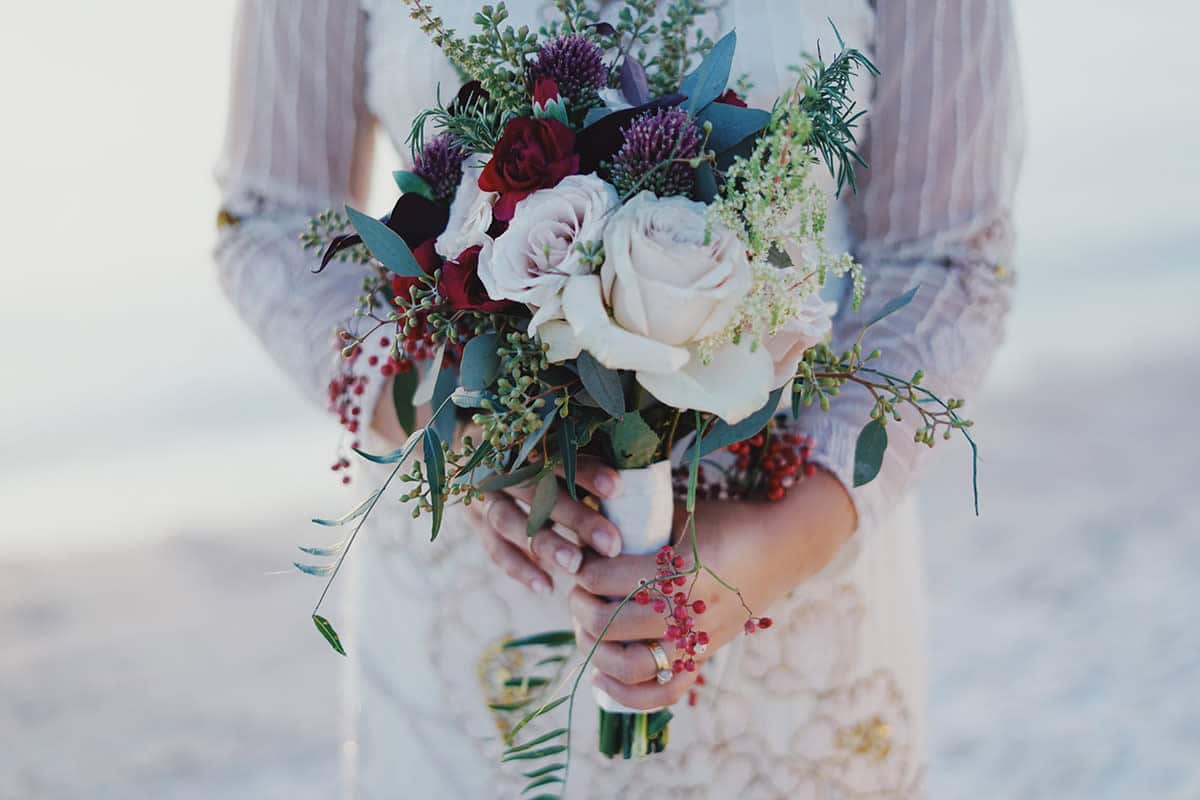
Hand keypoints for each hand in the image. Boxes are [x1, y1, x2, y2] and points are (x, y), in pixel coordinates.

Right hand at [464, 457, 624, 594]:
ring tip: (577, 567)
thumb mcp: (556, 443)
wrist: (480, 449)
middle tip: (611, 544)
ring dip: (546, 545)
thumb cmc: (538, 448)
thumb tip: (633, 477)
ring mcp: (483, 494)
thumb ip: (584, 457)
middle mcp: (499, 465)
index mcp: (523, 438)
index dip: (586, 471)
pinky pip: (495, 547)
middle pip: (536, 491)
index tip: (618, 489)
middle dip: (576, 518)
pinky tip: (546, 586)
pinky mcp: (476, 521)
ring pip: (510, 521)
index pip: (556, 454)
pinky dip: (520, 568)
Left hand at [569, 470, 855, 709]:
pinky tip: (600, 677)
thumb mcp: (680, 516)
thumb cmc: (727, 521)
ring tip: (584, 629)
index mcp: (680, 571)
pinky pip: (664, 693)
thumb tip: (588, 537)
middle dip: (581, 608)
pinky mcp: (704, 656)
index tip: (579, 561)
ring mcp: (698, 640)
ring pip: (630, 665)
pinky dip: (627, 695)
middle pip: (611, 624)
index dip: (583, 571)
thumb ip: (638, 528)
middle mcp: (689, 613)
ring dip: (595, 649)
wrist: (782, 546)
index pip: (608, 579)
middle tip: (576, 593)